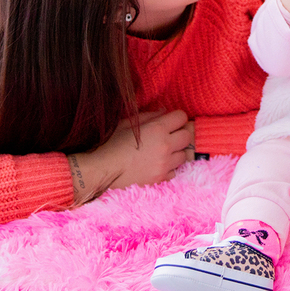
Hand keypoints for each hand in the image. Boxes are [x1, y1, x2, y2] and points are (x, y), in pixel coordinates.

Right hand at [69, 110, 193, 203]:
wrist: (101, 170)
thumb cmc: (110, 143)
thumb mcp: (127, 123)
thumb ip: (149, 116)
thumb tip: (165, 111)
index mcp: (157, 129)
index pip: (181, 117)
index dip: (176, 117)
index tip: (169, 121)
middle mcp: (165, 146)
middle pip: (187, 136)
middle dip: (179, 134)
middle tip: (168, 136)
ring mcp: (164, 164)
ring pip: (183, 155)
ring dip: (175, 152)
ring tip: (161, 152)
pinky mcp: (160, 179)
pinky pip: (174, 171)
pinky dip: (168, 168)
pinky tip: (156, 165)